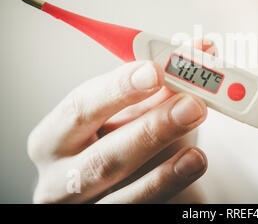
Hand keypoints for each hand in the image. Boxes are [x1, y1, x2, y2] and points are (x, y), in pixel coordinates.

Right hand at [27, 60, 207, 202]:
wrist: (139, 182)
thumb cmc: (131, 138)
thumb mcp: (139, 109)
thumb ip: (164, 82)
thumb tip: (200, 51)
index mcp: (55, 138)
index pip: (78, 110)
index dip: (117, 90)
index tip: (154, 71)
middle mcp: (60, 179)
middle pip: (101, 158)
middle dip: (151, 128)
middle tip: (191, 103)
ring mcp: (87, 207)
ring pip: (124, 190)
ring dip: (168, 159)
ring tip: (199, 132)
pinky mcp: (113, 221)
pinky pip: (143, 208)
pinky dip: (171, 183)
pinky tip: (195, 161)